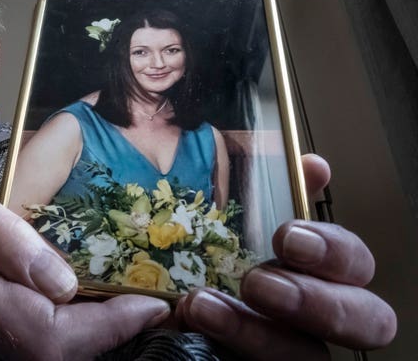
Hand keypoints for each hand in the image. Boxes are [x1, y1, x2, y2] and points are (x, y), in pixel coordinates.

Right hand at [0, 189, 169, 359]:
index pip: (41, 327)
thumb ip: (8, 239)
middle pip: (48, 359)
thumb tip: (63, 283)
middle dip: (109, 337)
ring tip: (122, 310)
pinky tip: (85, 322)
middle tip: (146, 307)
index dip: (104, 325)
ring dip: (93, 345)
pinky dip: (68, 348)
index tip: (150, 304)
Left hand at [175, 154, 396, 359]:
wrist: (143, 294)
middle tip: (258, 283)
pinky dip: (230, 347)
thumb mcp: (227, 211)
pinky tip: (188, 326)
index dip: (335, 249)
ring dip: (259, 332)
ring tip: (203, 306)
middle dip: (318, 301)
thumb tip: (315, 166)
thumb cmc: (198, 249)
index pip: (354, 263)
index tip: (287, 234)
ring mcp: (285, 347)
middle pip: (365, 320)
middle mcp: (311, 312)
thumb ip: (271, 189)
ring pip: (310, 355)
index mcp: (312, 268)